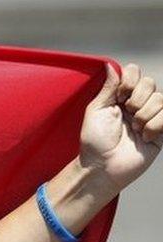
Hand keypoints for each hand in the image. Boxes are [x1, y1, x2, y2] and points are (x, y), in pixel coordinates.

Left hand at [79, 63, 162, 191]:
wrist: (103, 167)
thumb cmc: (94, 141)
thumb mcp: (96, 110)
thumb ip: (108, 87)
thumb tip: (109, 65)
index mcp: (120, 96)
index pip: (134, 72)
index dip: (130, 81)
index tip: (119, 97)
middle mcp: (137, 103)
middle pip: (150, 83)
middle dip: (136, 100)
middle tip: (126, 116)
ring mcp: (151, 116)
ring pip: (160, 99)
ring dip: (144, 116)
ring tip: (133, 130)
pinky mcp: (161, 130)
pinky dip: (154, 126)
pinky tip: (144, 137)